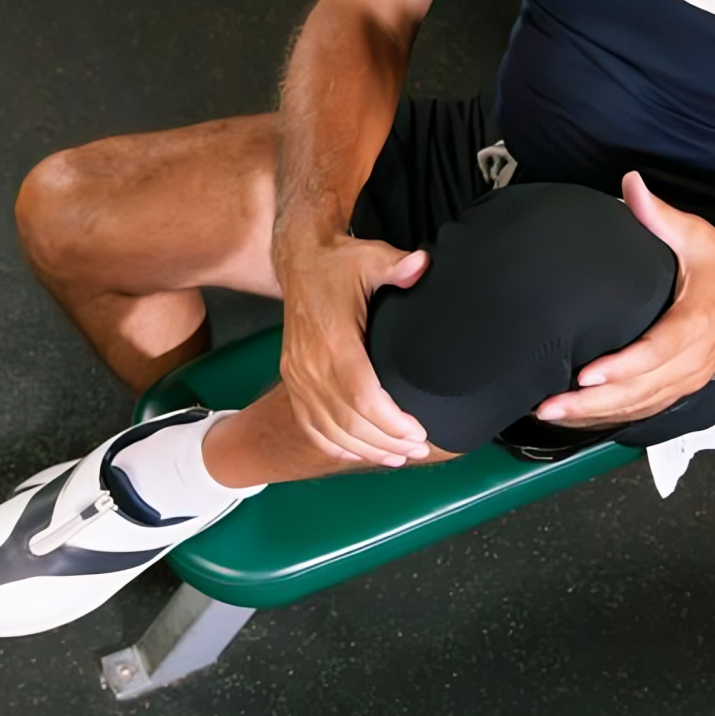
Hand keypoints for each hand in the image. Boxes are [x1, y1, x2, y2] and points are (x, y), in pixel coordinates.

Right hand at [276, 230, 430, 466]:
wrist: (300, 262)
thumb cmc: (339, 264)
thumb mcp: (369, 257)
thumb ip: (396, 266)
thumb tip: (422, 265)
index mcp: (332, 339)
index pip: (361, 396)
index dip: (390, 422)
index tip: (418, 433)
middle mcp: (309, 364)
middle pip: (349, 420)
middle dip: (386, 442)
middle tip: (418, 450)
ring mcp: (297, 375)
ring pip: (330, 429)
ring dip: (365, 450)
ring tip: (397, 458)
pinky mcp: (292, 380)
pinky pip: (310, 424)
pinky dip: (334, 445)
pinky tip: (357, 454)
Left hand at [536, 171, 714, 428]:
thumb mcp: (698, 239)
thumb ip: (660, 217)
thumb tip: (632, 185)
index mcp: (698, 321)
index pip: (658, 351)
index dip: (622, 367)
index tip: (585, 374)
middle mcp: (694, 358)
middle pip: (640, 389)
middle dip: (592, 402)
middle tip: (550, 404)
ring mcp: (686, 379)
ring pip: (639, 406)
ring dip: (593, 415)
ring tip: (550, 413)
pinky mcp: (676, 389)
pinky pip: (642, 411)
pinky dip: (607, 418)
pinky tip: (575, 419)